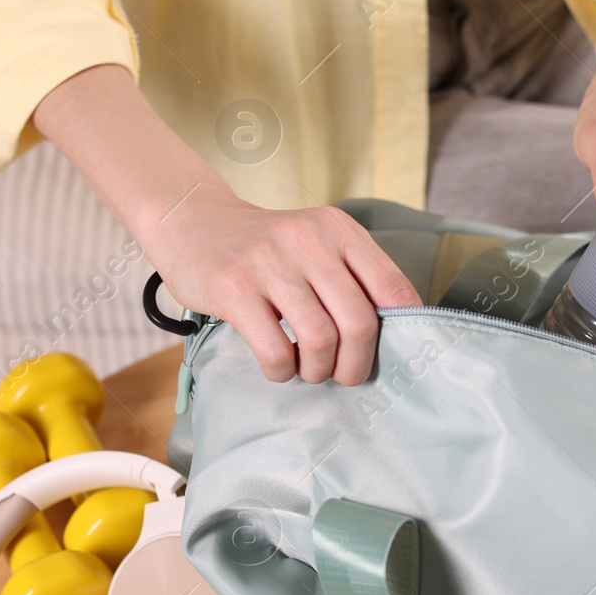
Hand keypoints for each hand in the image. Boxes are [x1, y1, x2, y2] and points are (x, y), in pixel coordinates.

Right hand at [147, 186, 421, 384]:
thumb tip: (392, 336)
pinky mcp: (233, 287)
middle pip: (359, 322)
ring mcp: (268, 262)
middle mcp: (308, 239)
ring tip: (308, 369)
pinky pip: (275, 350)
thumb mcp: (315, 242)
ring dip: (318, 370)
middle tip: (344, 374)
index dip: (403, 331)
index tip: (391, 353)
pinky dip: (282, 371)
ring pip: (320, 339)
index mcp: (338, 229)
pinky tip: (278, 364)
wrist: (192, 220)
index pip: (392, 288)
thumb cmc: (263, 246)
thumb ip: (351, 276)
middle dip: (357, 364)